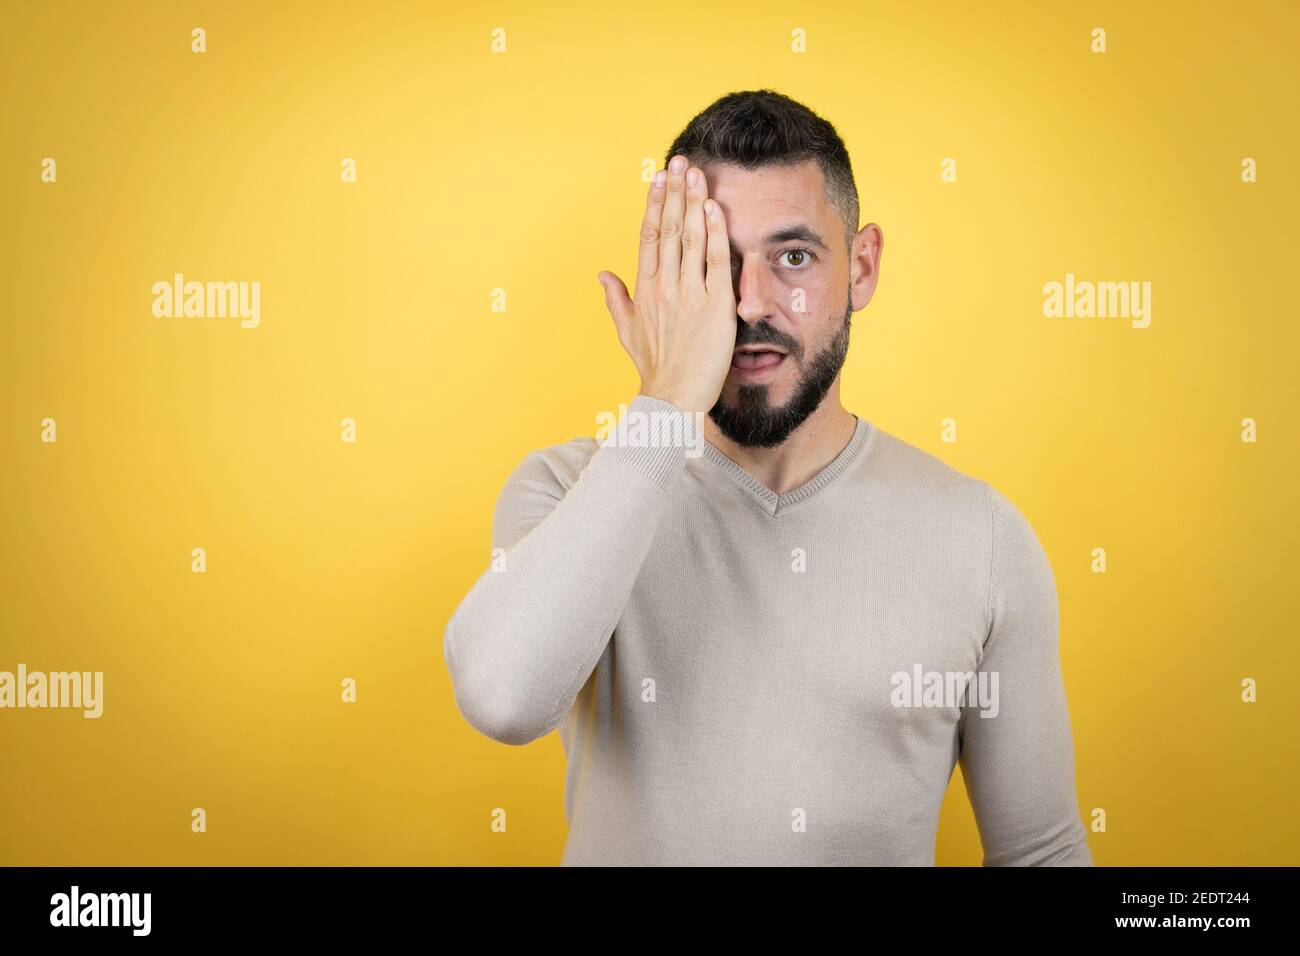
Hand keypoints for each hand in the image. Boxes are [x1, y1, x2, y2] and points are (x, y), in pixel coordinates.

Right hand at [597, 154, 736, 414]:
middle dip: (675, 192)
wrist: (673, 398)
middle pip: (669, 229)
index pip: (649, 236)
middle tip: (680, 161)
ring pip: (691, 238)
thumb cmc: (654, 367)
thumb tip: (602, 274)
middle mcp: (664, 286)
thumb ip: (616, 298)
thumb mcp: (627, 331)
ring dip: (694, 202)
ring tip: (697, 173)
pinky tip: (715, 209)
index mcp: (644, 289)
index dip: (654, 204)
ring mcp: (689, 295)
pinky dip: (715, 234)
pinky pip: (716, 262)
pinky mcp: (715, 307)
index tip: (658, 178)